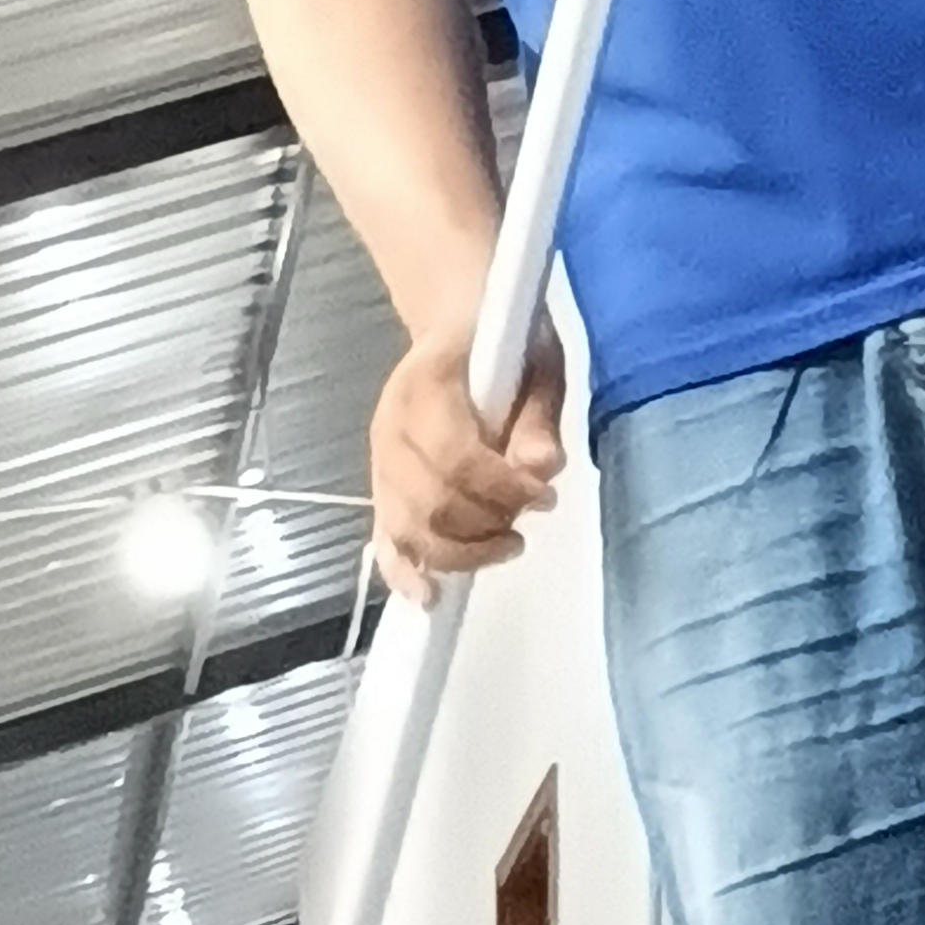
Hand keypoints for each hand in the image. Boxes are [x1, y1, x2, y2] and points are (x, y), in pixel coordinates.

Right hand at [371, 309, 563, 599]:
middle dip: (485, 525)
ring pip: (407, 529)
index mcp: (424, 385)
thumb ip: (538, 417)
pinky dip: (404, 572)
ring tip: (506, 543)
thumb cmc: (504, 345)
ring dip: (460, 552)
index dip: (503, 488)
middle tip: (526, 521)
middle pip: (429, 503)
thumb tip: (540, 469)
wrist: (458, 327)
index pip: (455, 457)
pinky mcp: (381, 488)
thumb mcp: (537, 364)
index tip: (545, 494)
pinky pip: (384, 538)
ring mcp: (379, 461)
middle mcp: (390, 428)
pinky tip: (429, 597)